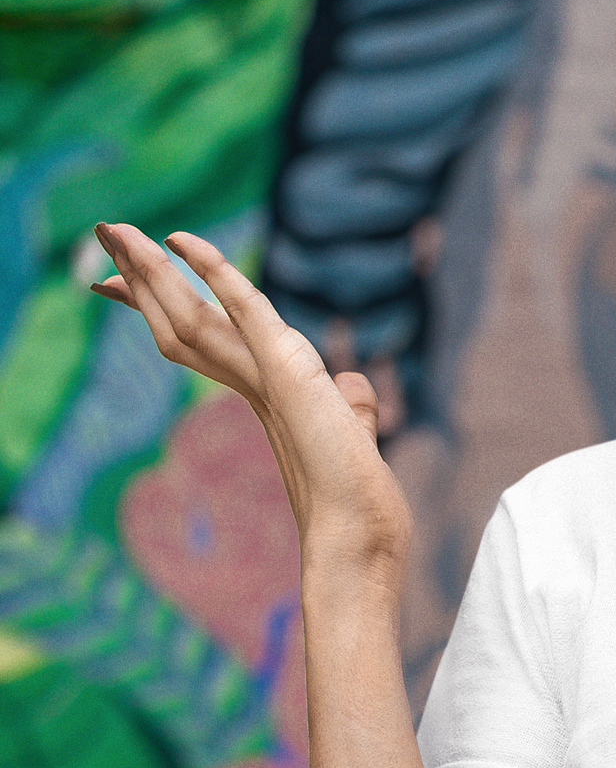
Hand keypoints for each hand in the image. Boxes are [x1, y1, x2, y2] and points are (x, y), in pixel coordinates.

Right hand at [91, 223, 411, 587]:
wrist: (358, 539)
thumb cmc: (359, 504)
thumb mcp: (353, 438)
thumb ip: (350, 408)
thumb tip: (355, 388)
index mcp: (263, 396)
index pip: (204, 341)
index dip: (166, 307)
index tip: (129, 282)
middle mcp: (252, 385)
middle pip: (181, 322)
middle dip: (142, 278)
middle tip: (104, 234)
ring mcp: (263, 379)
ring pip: (190, 315)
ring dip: (153, 269)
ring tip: (113, 228)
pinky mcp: (285, 372)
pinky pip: (246, 309)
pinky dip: (217, 273)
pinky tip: (184, 242)